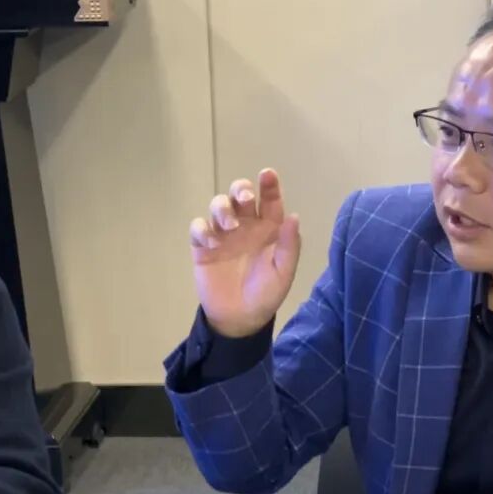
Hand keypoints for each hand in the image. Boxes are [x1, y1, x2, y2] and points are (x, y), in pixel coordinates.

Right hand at [189, 169, 300, 337]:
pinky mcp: (203, 245)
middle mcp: (246, 226)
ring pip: (218, 205)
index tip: (268, 174)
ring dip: (222, 208)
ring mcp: (223, 234)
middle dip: (241, 190)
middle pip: (239, 195)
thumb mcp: (283, 272)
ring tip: (230, 226)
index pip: (269, 201)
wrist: (240, 318)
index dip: (269, 186)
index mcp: (268, 229)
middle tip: (245, 200)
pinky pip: (198, 227)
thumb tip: (294, 216)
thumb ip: (289, 245)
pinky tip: (211, 241)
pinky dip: (202, 228)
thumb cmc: (266, 293)